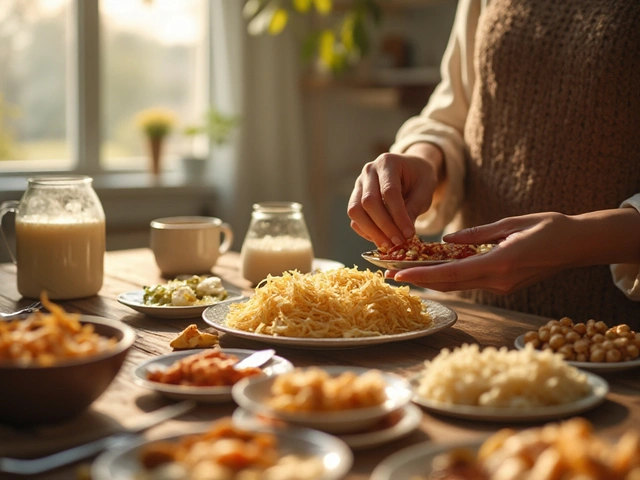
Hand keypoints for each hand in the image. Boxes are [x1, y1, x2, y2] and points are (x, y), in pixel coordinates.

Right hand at [347, 143, 443, 248]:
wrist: (411, 169)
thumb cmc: (419, 178)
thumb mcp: (425, 189)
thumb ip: (414, 207)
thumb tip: (404, 233)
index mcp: (388, 162)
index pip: (389, 192)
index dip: (398, 215)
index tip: (409, 234)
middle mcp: (369, 171)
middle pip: (368, 201)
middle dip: (384, 226)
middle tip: (399, 242)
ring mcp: (359, 184)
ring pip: (355, 211)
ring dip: (372, 231)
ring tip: (389, 245)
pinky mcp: (355, 198)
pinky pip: (355, 218)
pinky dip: (366, 232)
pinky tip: (381, 239)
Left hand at [390, 212, 585, 293]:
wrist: (578, 245)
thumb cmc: (549, 228)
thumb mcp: (511, 223)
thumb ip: (477, 233)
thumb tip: (447, 239)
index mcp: (499, 263)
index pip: (451, 274)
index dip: (422, 275)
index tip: (398, 275)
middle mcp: (497, 281)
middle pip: (449, 284)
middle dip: (418, 280)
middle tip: (390, 276)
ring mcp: (501, 287)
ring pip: (457, 285)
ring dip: (431, 280)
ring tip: (404, 273)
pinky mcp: (503, 286)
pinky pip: (469, 282)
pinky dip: (449, 278)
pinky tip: (433, 271)